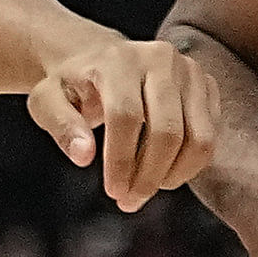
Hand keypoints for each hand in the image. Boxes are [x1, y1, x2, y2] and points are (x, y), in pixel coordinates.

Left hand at [30, 33, 216, 209]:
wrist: (98, 56)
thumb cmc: (71, 84)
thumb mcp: (47, 101)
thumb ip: (62, 126)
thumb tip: (84, 156)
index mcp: (118, 60)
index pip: (126, 117)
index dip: (121, 161)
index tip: (113, 191)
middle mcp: (159, 59)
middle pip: (167, 131)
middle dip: (149, 176)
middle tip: (129, 200)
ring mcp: (189, 70)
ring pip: (198, 137)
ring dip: (173, 175)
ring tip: (146, 188)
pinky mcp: (206, 84)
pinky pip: (210, 135)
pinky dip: (189, 164)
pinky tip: (163, 172)